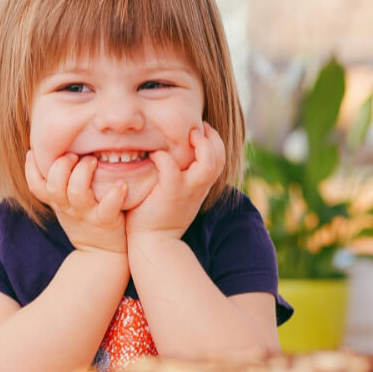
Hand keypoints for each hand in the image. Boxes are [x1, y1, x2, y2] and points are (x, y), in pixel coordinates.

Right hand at [25, 150, 127, 254]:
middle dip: (61, 165)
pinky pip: (108, 207)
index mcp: (57, 202)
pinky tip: (121, 184)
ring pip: (77, 192)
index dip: (30, 168)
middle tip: (74, 155)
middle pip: (54, 185)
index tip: (33, 152)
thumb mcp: (66, 206)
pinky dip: (115, 194)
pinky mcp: (105, 221)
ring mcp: (86, 214)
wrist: (102, 255)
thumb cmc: (85, 222)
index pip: (36, 186)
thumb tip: (57, 154)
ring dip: (84, 172)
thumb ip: (60, 185)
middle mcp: (68, 208)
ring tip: (94, 160)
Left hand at [125, 122, 226, 240]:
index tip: (201, 130)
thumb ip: (179, 178)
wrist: (153, 244)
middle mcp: (198, 188)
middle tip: (198, 127)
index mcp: (200, 186)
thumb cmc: (157, 217)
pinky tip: (155, 155)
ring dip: (201, 145)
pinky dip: (164, 158)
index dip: (214, 141)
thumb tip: (170, 157)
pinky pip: (171, 169)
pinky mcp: (170, 194)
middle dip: (213, 138)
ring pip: (208, 164)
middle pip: (220, 158)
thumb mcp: (175, 196)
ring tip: (188, 135)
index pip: (219, 159)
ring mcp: (187, 191)